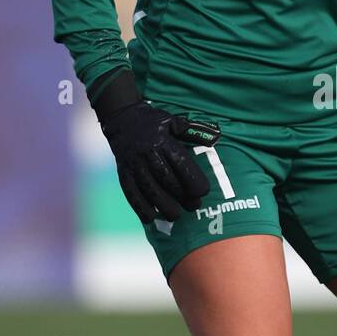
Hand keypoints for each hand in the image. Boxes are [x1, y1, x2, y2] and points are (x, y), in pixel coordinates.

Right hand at [100, 100, 219, 223]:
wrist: (121, 117)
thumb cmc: (154, 122)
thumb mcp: (173, 121)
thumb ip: (193, 131)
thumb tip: (215, 138)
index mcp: (163, 140)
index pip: (180, 162)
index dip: (193, 179)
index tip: (204, 192)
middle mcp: (147, 153)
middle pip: (166, 178)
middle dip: (181, 196)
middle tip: (194, 206)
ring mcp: (133, 164)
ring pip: (149, 188)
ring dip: (162, 205)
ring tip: (175, 216)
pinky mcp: (123, 172)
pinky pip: (130, 192)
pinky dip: (140, 207)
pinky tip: (150, 218)